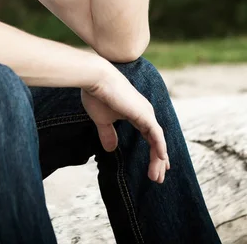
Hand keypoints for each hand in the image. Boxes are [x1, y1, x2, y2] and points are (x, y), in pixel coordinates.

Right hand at [81, 69, 169, 183]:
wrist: (95, 78)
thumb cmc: (96, 95)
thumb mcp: (102, 119)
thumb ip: (108, 133)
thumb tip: (110, 149)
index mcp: (135, 113)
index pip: (150, 136)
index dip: (154, 151)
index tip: (156, 167)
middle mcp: (144, 112)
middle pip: (156, 141)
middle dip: (157, 160)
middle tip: (157, 178)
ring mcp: (146, 113)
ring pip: (158, 140)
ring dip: (159, 160)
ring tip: (157, 177)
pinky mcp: (144, 114)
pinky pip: (156, 134)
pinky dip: (160, 147)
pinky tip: (161, 159)